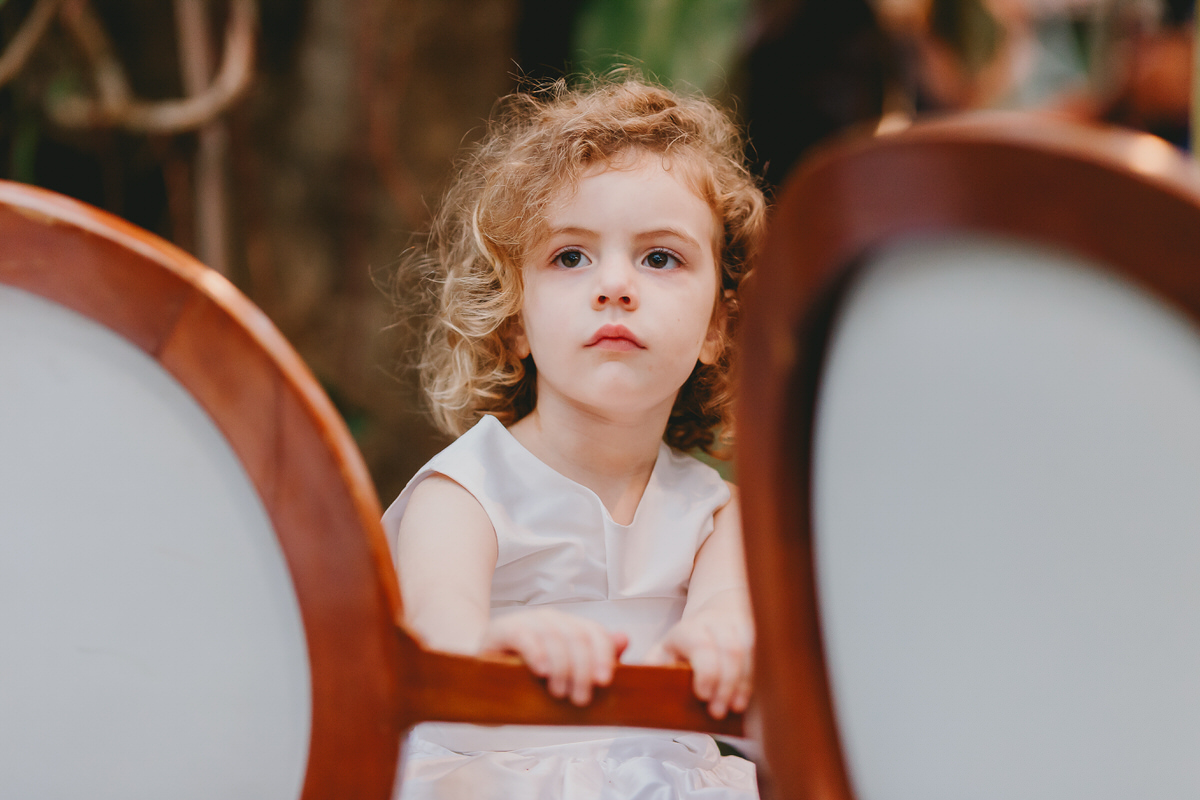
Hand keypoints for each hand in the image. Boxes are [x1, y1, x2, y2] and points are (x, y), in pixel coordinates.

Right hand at [479, 609, 628, 705]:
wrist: (485, 678)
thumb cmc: (529, 679)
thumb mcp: (566, 675)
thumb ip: (596, 659)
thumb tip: (624, 639)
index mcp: (570, 627)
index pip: (594, 633)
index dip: (603, 655)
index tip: (604, 681)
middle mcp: (551, 619)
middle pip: (577, 637)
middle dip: (582, 670)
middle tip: (580, 698)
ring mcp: (527, 622)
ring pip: (554, 637)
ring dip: (561, 667)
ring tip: (559, 692)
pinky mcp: (503, 630)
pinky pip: (524, 636)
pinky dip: (536, 652)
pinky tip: (541, 671)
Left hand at [645, 604, 752, 719]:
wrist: (718, 614)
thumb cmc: (686, 644)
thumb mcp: (664, 651)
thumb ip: (654, 667)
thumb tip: (643, 685)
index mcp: (689, 630)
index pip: (700, 643)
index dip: (705, 670)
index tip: (703, 695)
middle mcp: (717, 624)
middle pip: (730, 649)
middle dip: (727, 684)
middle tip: (719, 711)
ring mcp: (741, 626)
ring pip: (752, 650)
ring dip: (746, 682)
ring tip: (738, 707)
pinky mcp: (759, 632)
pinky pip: (766, 652)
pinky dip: (762, 676)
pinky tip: (755, 696)